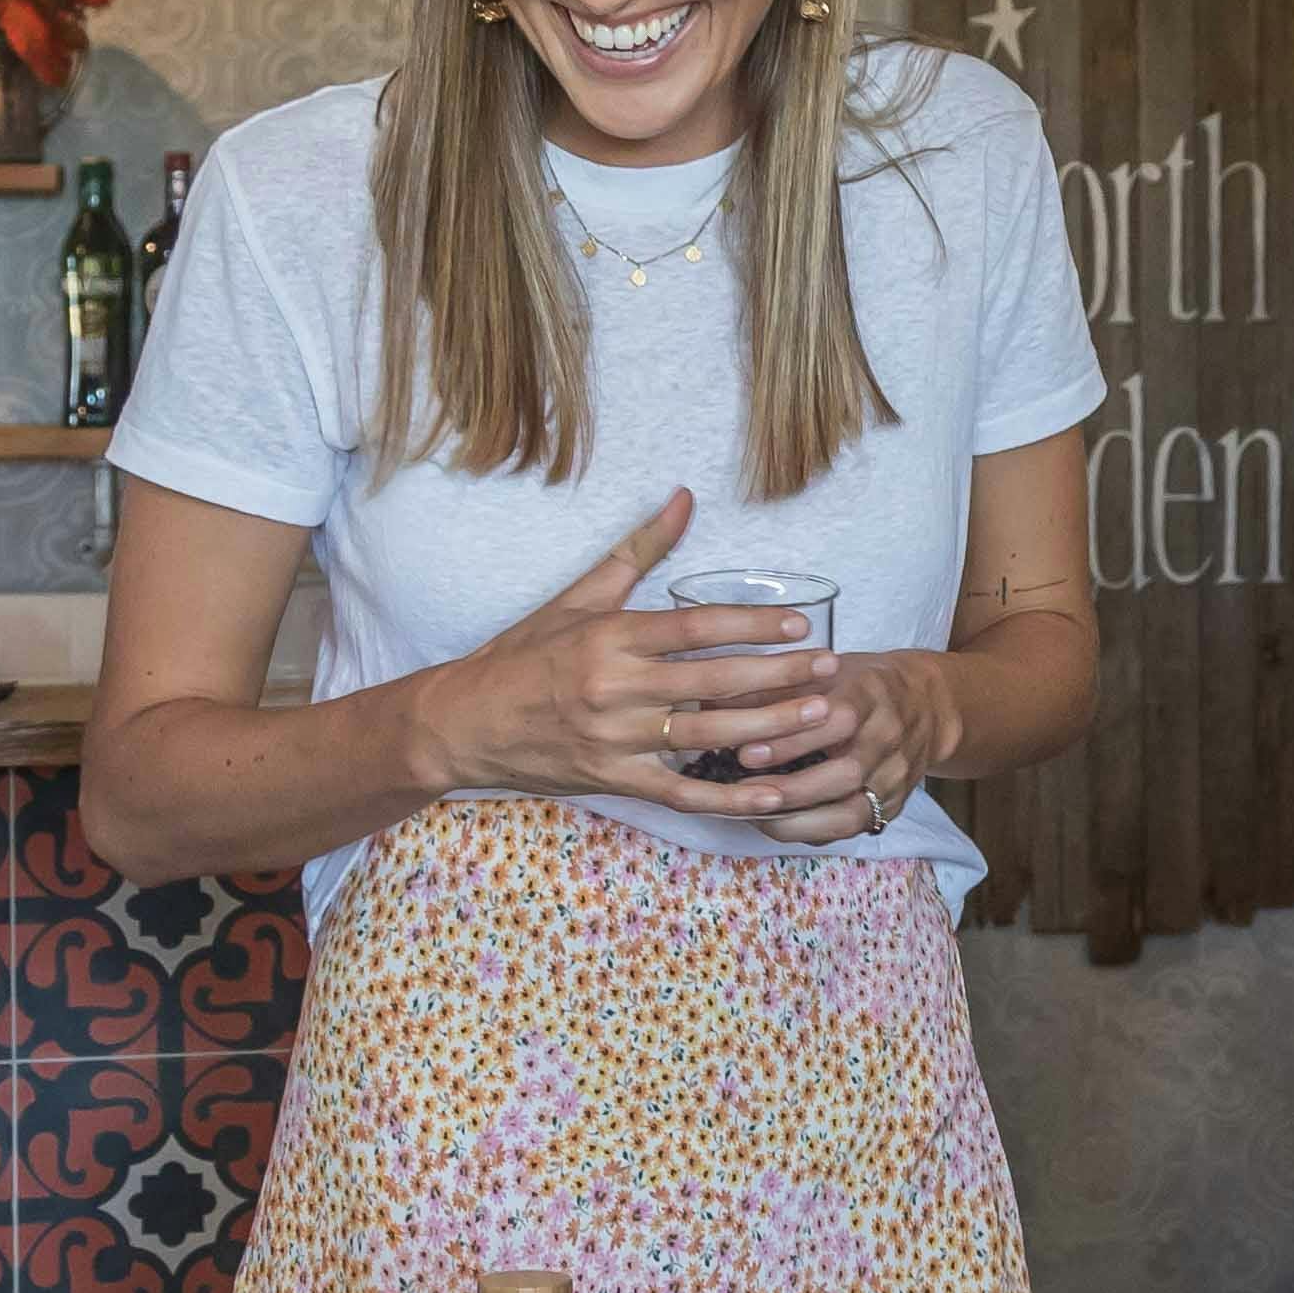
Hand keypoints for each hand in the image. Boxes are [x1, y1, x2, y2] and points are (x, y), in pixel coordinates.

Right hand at [411, 492, 839, 815]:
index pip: (695, 627)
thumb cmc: (523, 655)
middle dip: (778, 677)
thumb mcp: (578, 597)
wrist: (462, 723)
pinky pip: (681, 794)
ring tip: (819, 718)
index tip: (801, 624)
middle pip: (712, 681)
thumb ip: (639, 549)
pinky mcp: (612, 779)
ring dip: (768, 729)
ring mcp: (614, 739)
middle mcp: (614, 688)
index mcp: (609, 637)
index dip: (752, 626)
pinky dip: (729, 796)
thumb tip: (685, 496)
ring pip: (706, 737)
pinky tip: (774, 793)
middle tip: (831, 669)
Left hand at [754, 653, 953, 845]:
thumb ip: (774, 687)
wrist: (930, 705)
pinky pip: (854, 828)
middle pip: (845, 772)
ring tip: (754, 816)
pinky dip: (814, 831)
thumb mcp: (825, 671)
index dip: (792, 740)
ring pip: (852, 811)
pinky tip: (779, 826)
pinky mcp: (896, 804)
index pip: (837, 720)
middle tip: (742, 792)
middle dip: (790, 788)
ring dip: (799, 820)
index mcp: (873, 693)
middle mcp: (890, 737)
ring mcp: (897, 776)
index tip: (746, 753)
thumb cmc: (863, 684)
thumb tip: (710, 704)